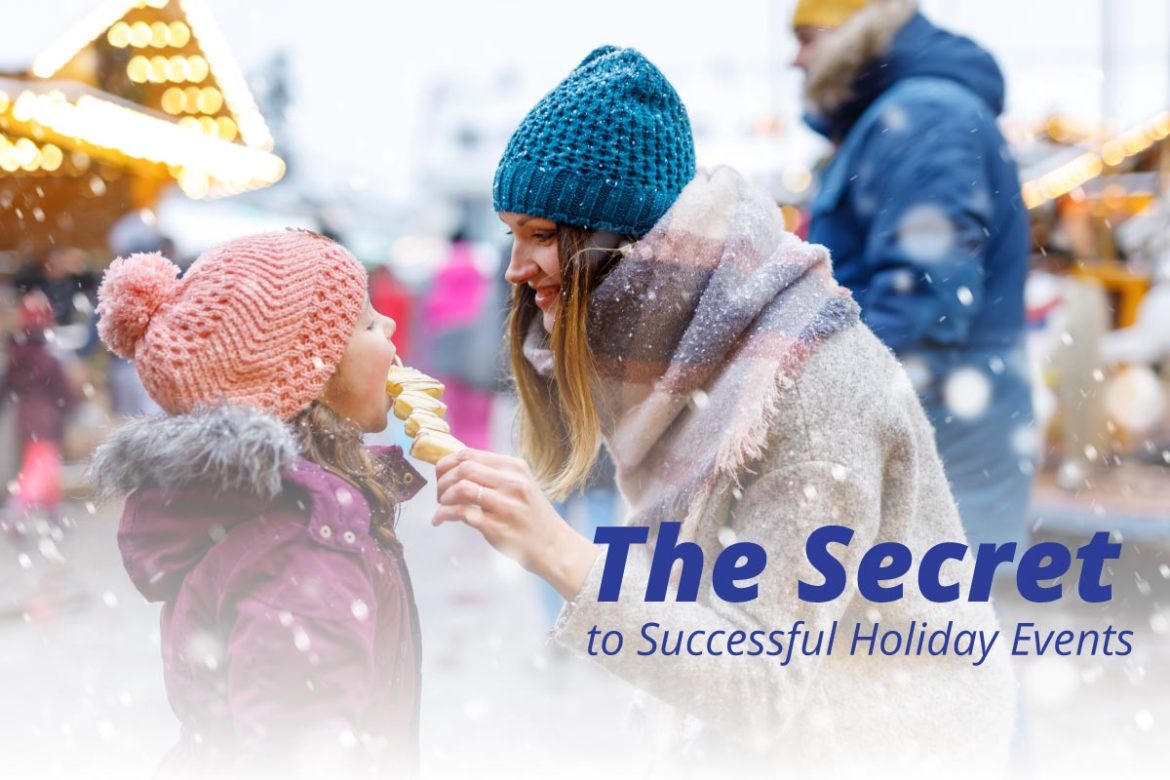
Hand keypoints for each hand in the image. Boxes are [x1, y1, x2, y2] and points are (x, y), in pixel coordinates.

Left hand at [432, 448, 598, 599]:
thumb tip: (454, 466)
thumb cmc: (531, 515)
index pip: (470, 454)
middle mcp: (512, 483)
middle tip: (439, 493)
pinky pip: (462, 514)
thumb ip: (492, 473)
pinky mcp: (498, 528)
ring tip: (442, 506)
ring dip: (443, 497)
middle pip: (463, 468)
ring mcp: (506, 506)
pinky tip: (440, 519)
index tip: (441, 475)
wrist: (553, 546)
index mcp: (515, 467)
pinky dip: (444, 514)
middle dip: (442, 480)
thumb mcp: (519, 484)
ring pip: (461, 488)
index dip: (447, 463)